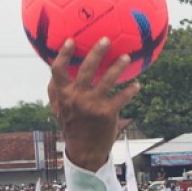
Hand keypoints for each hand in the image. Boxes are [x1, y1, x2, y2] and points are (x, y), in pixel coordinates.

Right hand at [47, 42, 141, 172]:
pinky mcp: (107, 113)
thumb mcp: (59, 108)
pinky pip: (121, 97)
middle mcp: (76, 97)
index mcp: (63, 94)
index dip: (64, 54)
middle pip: (87, 69)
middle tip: (106, 40)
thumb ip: (56, 90)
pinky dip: (131, 90)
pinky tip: (137, 85)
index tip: (71, 40)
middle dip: (97, 52)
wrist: (84, 151)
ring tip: (127, 57)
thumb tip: (54, 67)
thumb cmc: (72, 125)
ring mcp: (92, 105)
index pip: (58, 70)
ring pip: (108, 80)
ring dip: (118, 66)